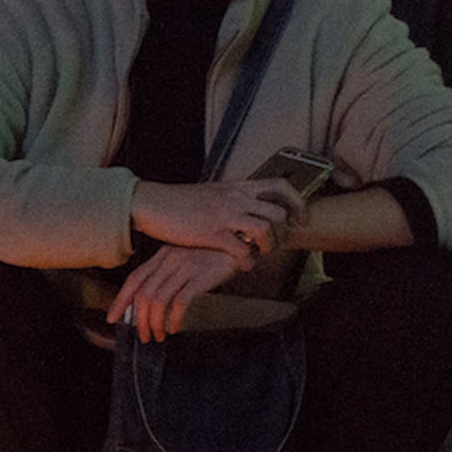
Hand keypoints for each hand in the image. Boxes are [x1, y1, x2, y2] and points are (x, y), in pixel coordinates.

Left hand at [107, 245, 246, 341]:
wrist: (240, 240)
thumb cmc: (212, 253)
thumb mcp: (185, 257)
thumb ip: (168, 273)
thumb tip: (151, 302)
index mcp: (162, 255)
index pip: (134, 279)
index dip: (121, 300)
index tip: (113, 317)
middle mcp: (170, 260)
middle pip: (143, 294)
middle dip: (139, 320)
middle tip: (143, 336)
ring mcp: (186, 267)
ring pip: (158, 300)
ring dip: (155, 323)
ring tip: (158, 336)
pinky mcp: (202, 276)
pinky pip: (180, 301)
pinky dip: (174, 318)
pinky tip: (175, 328)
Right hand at [130, 178, 308, 262]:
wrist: (154, 203)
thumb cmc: (179, 200)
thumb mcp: (212, 192)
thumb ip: (232, 197)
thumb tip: (245, 206)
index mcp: (237, 186)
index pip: (280, 186)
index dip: (297, 203)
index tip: (298, 218)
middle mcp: (236, 198)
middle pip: (278, 212)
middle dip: (284, 232)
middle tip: (279, 244)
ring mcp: (225, 216)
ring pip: (265, 230)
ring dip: (268, 247)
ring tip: (260, 253)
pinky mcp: (212, 233)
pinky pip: (242, 249)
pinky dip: (248, 261)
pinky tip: (243, 265)